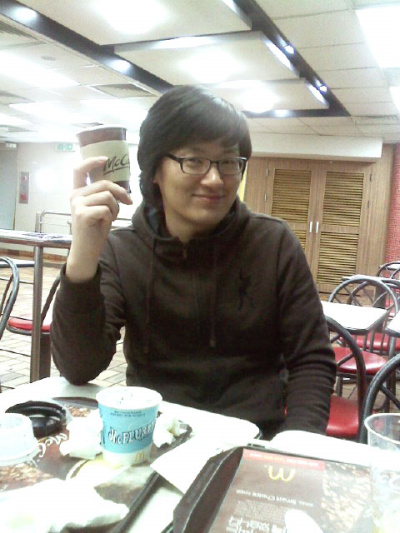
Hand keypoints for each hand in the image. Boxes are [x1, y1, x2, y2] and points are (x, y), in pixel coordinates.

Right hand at [66, 157, 132, 281]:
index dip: (92, 161)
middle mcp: (75, 196)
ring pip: (107, 196)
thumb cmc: (95, 229)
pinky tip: (105, 223)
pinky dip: (110, 216)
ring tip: (111, 217)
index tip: (106, 159)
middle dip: (121, 193)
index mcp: (78, 192)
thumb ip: (104, 195)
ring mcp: (77, 205)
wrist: (87, 250)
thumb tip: (122, 187)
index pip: (79, 169)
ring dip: (116, 207)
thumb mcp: (100, 208)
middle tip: (128, 202)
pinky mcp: (82, 215)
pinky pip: (105, 208)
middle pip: (104, 184)